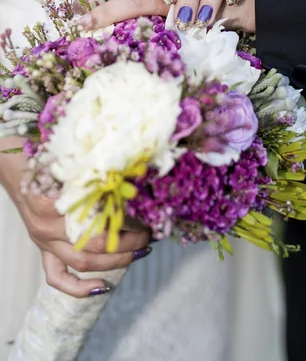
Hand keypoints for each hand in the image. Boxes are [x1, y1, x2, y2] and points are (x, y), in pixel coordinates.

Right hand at [0, 139, 149, 297]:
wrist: (14, 168)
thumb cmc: (43, 160)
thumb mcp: (68, 163)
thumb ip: (92, 176)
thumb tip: (129, 184)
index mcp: (54, 202)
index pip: (98, 220)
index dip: (125, 223)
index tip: (145, 218)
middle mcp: (47, 226)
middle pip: (94, 245)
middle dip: (128, 243)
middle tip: (149, 236)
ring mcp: (44, 241)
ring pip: (83, 262)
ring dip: (116, 261)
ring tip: (140, 252)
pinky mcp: (42, 249)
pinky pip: (57, 277)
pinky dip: (80, 288)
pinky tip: (104, 287)